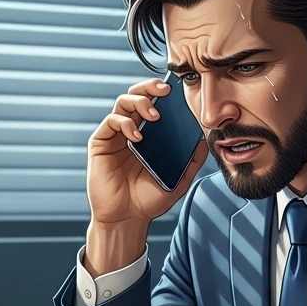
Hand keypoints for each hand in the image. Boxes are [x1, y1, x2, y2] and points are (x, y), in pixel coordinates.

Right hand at [86, 78, 207, 227]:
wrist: (128, 217)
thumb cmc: (149, 199)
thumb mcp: (179, 177)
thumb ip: (192, 158)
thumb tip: (206, 138)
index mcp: (149, 134)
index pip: (154, 103)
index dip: (162, 93)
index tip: (177, 90)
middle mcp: (131, 130)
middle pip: (137, 95)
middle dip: (150, 87)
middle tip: (164, 90)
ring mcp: (115, 136)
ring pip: (123, 103)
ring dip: (139, 101)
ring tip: (153, 114)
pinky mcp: (101, 143)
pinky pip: (111, 121)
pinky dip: (125, 123)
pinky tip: (137, 135)